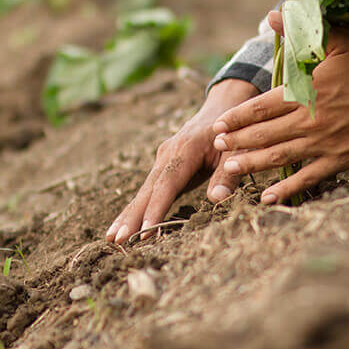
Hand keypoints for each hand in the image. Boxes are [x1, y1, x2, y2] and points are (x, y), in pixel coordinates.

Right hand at [106, 78, 258, 242]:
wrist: (222, 108)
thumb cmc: (233, 132)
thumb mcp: (237, 151)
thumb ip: (228, 175)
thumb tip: (217, 199)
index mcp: (184, 150)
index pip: (167, 184)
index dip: (156, 209)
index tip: (146, 231)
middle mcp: (167, 155)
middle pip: (147, 190)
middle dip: (132, 217)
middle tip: (117, 240)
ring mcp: (163, 162)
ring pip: (143, 192)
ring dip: (128, 215)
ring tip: (111, 238)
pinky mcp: (164, 168)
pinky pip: (148, 192)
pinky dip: (136, 209)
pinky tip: (124, 227)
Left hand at [211, 12, 348, 203]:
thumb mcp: (341, 41)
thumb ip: (303, 33)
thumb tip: (272, 14)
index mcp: (307, 90)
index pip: (261, 107)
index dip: (237, 117)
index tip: (219, 125)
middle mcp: (310, 119)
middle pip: (264, 134)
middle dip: (237, 141)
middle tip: (216, 148)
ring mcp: (325, 142)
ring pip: (279, 157)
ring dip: (252, 164)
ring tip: (229, 171)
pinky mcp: (340, 159)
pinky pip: (308, 178)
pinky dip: (287, 189)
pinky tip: (268, 197)